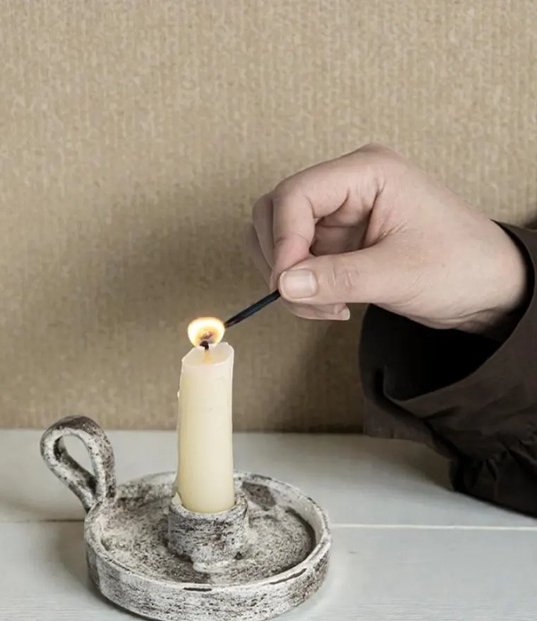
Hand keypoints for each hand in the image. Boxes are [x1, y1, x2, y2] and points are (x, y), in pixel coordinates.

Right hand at [246, 143, 528, 335]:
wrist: (489, 289)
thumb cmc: (463, 266)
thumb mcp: (399, 274)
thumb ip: (337, 278)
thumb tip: (283, 284)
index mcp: (367, 172)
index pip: (295, 195)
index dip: (283, 240)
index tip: (286, 283)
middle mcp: (347, 187)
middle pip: (275, 212)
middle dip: (282, 261)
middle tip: (306, 297)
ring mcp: (338, 215)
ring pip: (277, 239)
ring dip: (288, 279)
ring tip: (326, 304)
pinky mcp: (336, 242)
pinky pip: (295, 263)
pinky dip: (301, 289)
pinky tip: (333, 304)